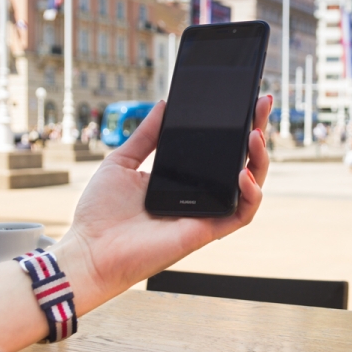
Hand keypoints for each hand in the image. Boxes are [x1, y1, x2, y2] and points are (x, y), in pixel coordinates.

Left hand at [55, 96, 271, 309]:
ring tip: (255, 135)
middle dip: (257, 132)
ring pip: (251, 186)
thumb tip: (164, 104)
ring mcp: (207, 213)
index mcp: (185, 178)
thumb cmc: (101, 213)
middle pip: (242, 162)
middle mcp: (201, 195)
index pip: (219, 149)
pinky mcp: (206, 231)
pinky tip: (244, 174)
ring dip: (260, 160)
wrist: (89, 250)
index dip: (237, 125)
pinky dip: (251, 195)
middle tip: (262, 105)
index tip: (246, 100)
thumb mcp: (122, 161)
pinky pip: (242, 214)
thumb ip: (145, 135)